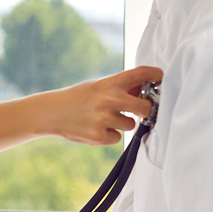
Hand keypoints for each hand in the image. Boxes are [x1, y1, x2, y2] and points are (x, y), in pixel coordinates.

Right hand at [43, 65, 162, 145]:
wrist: (51, 112)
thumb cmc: (78, 98)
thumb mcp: (98, 87)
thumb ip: (120, 89)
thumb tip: (146, 91)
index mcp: (110, 83)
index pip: (141, 73)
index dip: (156, 74)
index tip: (161, 77)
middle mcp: (109, 99)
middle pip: (146, 107)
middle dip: (146, 110)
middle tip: (141, 110)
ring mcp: (104, 119)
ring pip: (130, 124)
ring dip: (122, 123)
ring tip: (104, 118)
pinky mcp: (99, 136)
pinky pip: (117, 137)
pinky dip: (109, 135)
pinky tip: (95, 128)